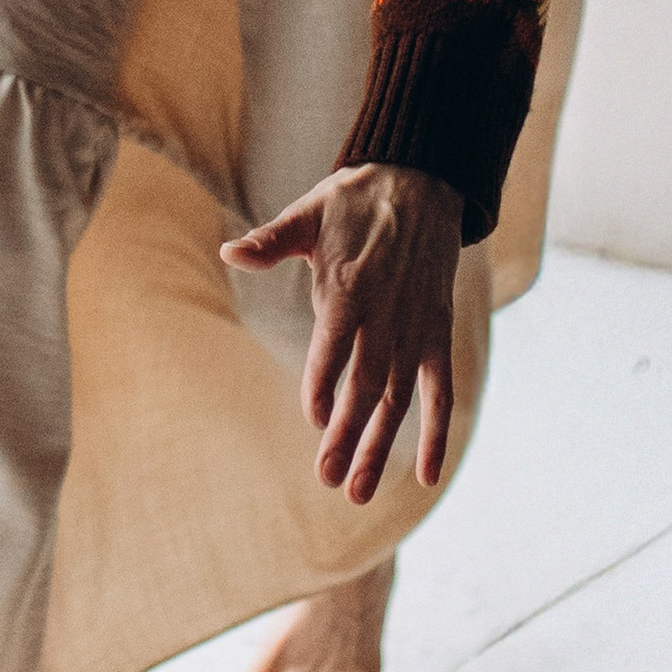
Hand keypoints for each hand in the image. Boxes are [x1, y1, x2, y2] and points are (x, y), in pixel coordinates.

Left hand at [222, 163, 463, 501]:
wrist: (423, 181)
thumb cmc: (354, 202)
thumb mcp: (309, 213)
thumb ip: (272, 241)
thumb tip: (229, 251)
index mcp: (353, 285)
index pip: (337, 342)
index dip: (326, 380)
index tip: (314, 419)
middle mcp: (389, 313)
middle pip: (369, 383)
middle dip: (350, 434)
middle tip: (328, 478)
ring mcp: (418, 328)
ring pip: (400, 398)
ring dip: (382, 445)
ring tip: (360, 491)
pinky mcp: (437, 333)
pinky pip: (442, 390)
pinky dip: (437, 432)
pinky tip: (428, 477)